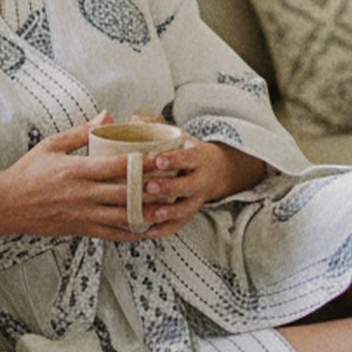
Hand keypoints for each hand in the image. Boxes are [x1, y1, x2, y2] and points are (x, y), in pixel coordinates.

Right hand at [0, 115, 171, 247]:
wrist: (6, 205)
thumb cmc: (28, 172)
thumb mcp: (52, 145)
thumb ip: (81, 133)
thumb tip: (107, 116)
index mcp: (75, 170)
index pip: (117, 166)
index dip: (143, 163)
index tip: (163, 157)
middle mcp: (81, 194)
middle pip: (125, 192)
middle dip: (152, 188)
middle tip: (175, 182)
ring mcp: (82, 214)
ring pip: (122, 216)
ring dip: (146, 213)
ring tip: (167, 207)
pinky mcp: (80, 229)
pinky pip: (111, 234)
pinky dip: (130, 232)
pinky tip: (146, 228)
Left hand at [136, 137, 267, 239]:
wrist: (217, 172)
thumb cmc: (188, 152)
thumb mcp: (180, 135)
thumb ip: (157, 126)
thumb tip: (134, 120)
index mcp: (199, 158)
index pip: (188, 158)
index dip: (175, 159)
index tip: (159, 159)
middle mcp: (200, 180)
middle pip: (188, 186)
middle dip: (169, 187)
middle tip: (149, 186)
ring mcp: (195, 200)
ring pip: (184, 210)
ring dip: (167, 213)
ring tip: (149, 214)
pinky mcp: (188, 214)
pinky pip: (177, 226)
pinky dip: (162, 230)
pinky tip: (145, 232)